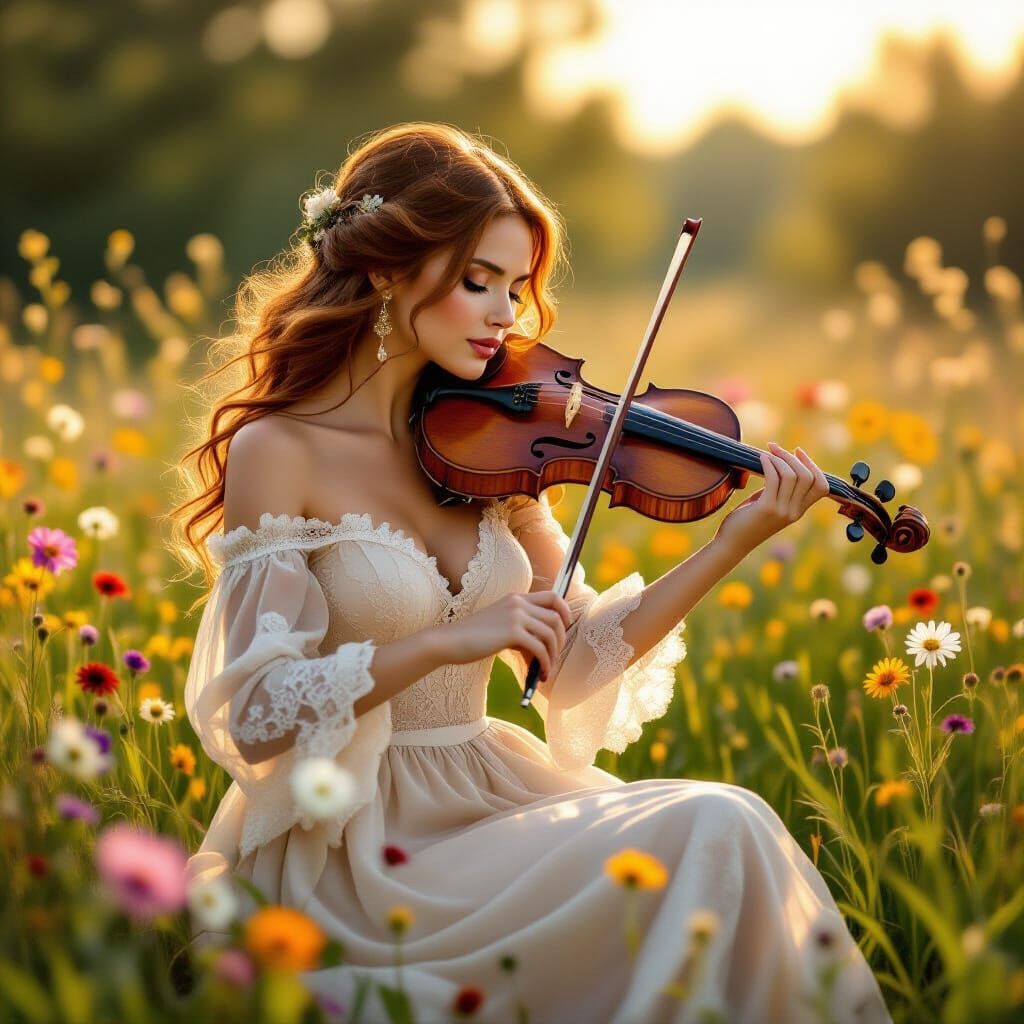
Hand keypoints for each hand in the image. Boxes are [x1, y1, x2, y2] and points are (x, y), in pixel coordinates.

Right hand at [444, 590, 571, 680]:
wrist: (450, 641)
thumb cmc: (473, 638)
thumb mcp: (500, 626)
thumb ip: (521, 630)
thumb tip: (543, 649)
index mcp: (516, 598)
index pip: (553, 596)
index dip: (566, 611)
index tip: (566, 627)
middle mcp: (518, 602)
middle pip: (556, 617)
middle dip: (561, 639)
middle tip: (555, 657)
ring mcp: (516, 616)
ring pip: (551, 633)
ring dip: (553, 655)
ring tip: (546, 670)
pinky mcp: (512, 632)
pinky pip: (540, 648)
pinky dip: (545, 663)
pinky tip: (539, 675)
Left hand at [713, 442, 829, 555]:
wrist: (732, 544)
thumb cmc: (746, 521)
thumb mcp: (769, 503)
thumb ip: (779, 488)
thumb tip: (780, 462)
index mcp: (799, 511)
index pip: (821, 486)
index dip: (812, 465)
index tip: (797, 451)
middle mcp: (794, 512)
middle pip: (807, 476)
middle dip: (792, 457)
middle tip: (775, 448)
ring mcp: (782, 511)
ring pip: (792, 475)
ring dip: (779, 458)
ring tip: (766, 453)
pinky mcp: (767, 508)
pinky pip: (774, 478)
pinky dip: (768, 463)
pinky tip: (760, 458)